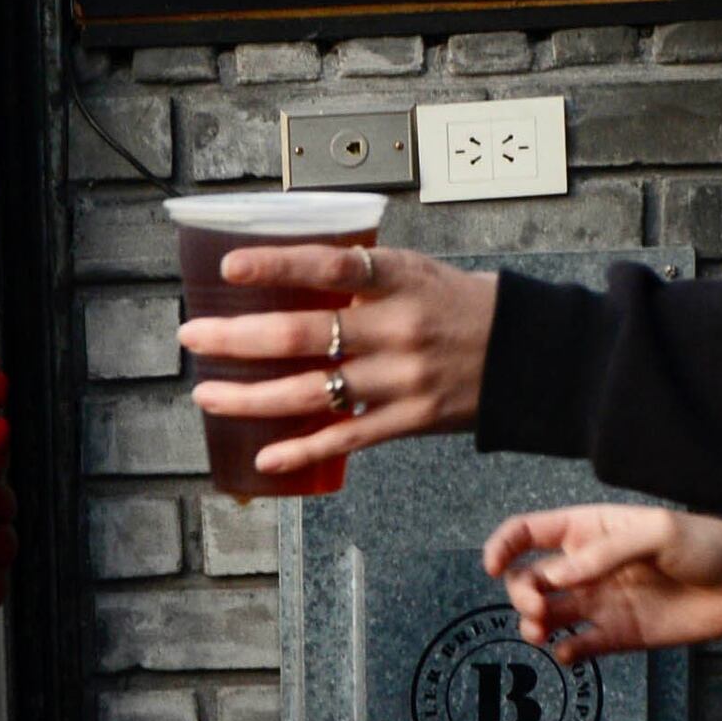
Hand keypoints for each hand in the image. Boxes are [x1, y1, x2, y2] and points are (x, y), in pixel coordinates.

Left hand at [178, 244, 497, 479]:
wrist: (528, 354)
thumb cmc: (460, 305)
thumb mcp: (414, 271)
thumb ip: (357, 274)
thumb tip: (283, 271)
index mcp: (398, 279)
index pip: (330, 266)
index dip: (277, 265)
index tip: (230, 267)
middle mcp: (396, 329)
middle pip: (302, 336)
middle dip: (236, 339)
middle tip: (193, 337)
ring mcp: (401, 379)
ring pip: (310, 392)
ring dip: (249, 397)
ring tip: (206, 394)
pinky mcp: (409, 419)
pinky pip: (345, 438)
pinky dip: (301, 450)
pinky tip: (262, 456)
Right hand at [480, 505, 721, 662]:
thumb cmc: (709, 545)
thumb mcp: (658, 532)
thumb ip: (604, 552)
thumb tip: (557, 576)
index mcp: (591, 530)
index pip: (530, 532)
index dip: (503, 546)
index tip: (493, 567)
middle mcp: (588, 567)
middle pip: (529, 578)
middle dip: (521, 592)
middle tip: (539, 606)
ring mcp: (602, 602)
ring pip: (546, 614)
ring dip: (533, 623)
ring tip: (543, 630)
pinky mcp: (618, 635)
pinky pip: (577, 646)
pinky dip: (565, 652)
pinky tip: (571, 651)